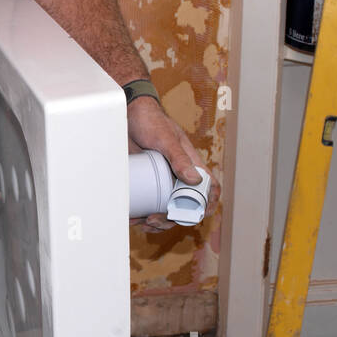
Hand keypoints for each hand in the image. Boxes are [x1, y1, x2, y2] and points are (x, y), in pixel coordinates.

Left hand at [127, 96, 219, 232]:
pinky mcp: (146, 183)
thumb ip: (179, 158)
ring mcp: (162, 181)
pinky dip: (143, 215)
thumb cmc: (151, 121)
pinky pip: (148, 204)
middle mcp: (178, 176)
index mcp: (191, 165)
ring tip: (143, 221)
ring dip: (157, 222)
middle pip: (184, 206)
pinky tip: (134, 218)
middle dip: (172, 218)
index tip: (198, 216)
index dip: (208, 204)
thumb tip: (194, 180)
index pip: (209, 188)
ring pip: (165, 209)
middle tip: (154, 219)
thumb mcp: (165, 139)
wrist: (127, 115)